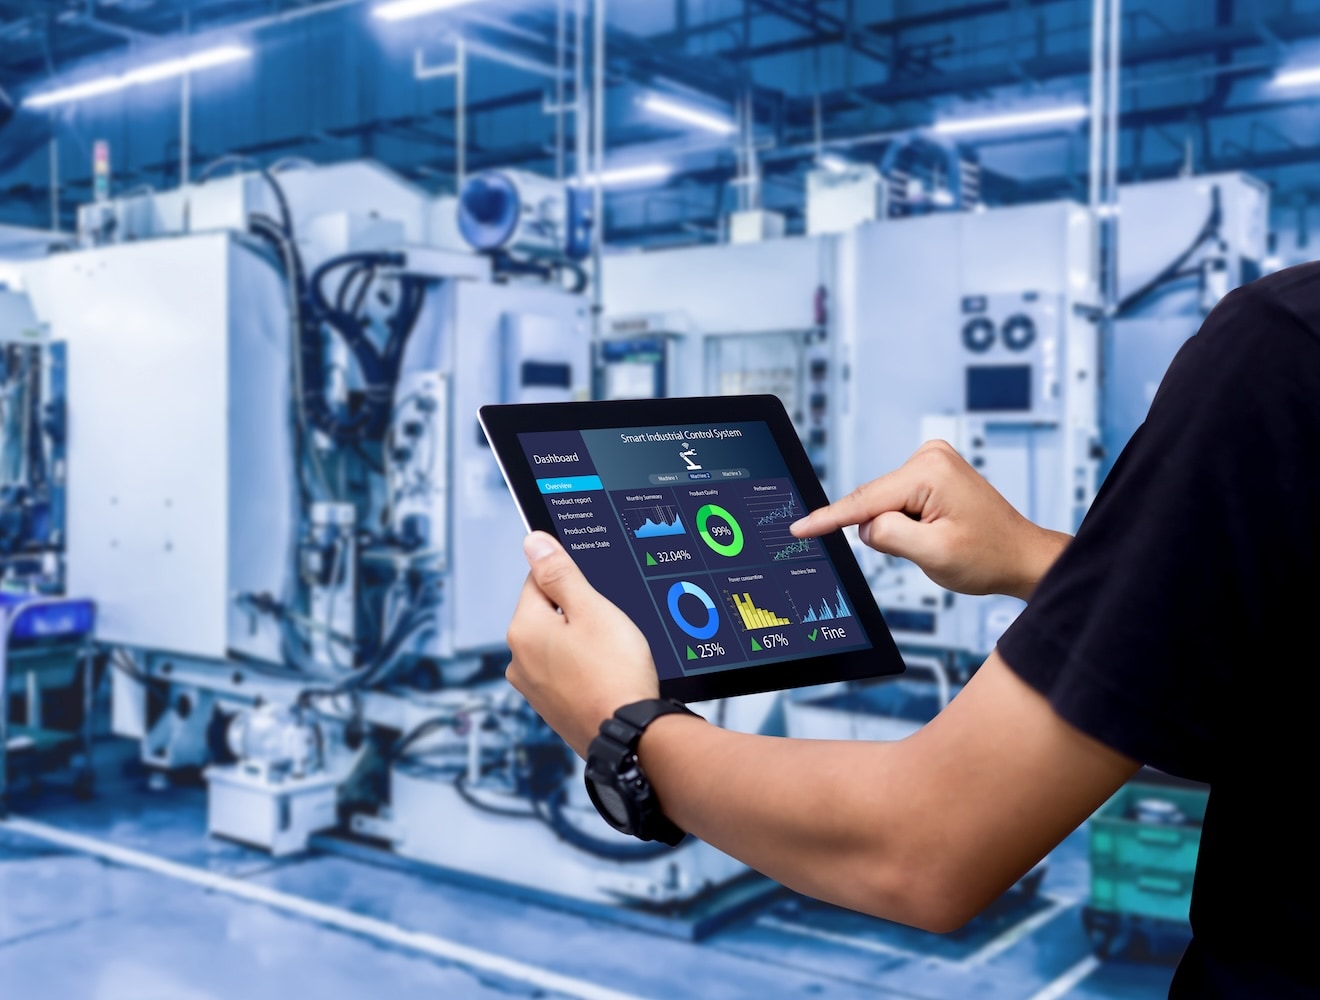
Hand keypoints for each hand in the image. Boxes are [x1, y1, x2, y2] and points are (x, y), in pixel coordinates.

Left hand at [505, 531, 659, 757]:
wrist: (631, 735)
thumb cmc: (615, 672)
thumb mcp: (592, 609)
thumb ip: (560, 573)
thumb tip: (532, 542)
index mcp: (523, 630)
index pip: (538, 581)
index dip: (572, 582)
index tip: (596, 596)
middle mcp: (518, 660)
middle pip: (547, 614)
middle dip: (577, 615)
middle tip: (610, 628)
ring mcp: (533, 689)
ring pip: (558, 645)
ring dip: (582, 644)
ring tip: (612, 656)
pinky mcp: (551, 709)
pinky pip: (566, 673)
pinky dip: (584, 670)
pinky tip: (607, 676)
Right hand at [790, 440, 1069, 601]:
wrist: (1020, 556)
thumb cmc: (988, 556)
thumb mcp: (933, 554)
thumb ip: (888, 536)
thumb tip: (864, 526)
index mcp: (930, 471)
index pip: (864, 500)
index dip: (828, 519)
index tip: (798, 529)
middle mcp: (929, 456)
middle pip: (874, 502)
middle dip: (885, 530)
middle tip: (925, 548)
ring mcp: (931, 461)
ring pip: (884, 504)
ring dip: (899, 528)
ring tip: (939, 538)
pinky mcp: (931, 472)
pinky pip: (896, 502)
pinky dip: (906, 522)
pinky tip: (936, 530)